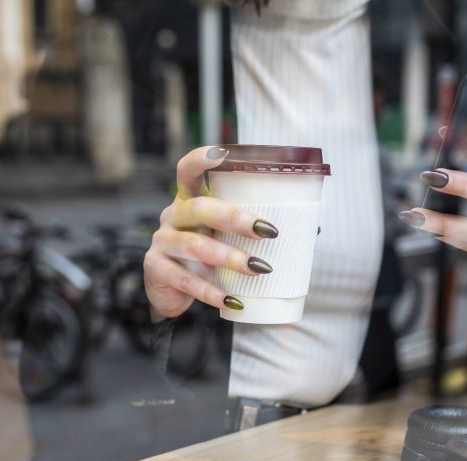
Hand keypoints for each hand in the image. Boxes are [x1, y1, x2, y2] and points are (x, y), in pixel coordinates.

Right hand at [144, 146, 277, 318]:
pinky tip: (233, 301)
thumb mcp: (221, 239)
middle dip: (234, 218)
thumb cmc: (205, 259)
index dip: (200, 159)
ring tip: (259, 268)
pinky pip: (186, 280)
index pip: (187, 171)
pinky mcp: (156, 269)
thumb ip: (249, 231)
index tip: (223, 154)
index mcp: (188, 201)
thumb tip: (310, 231)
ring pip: (194, 246)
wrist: (170, 293)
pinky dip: (212, 292)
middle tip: (266, 230)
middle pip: (199, 208)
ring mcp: (161, 242)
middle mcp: (172, 216)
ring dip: (229, 257)